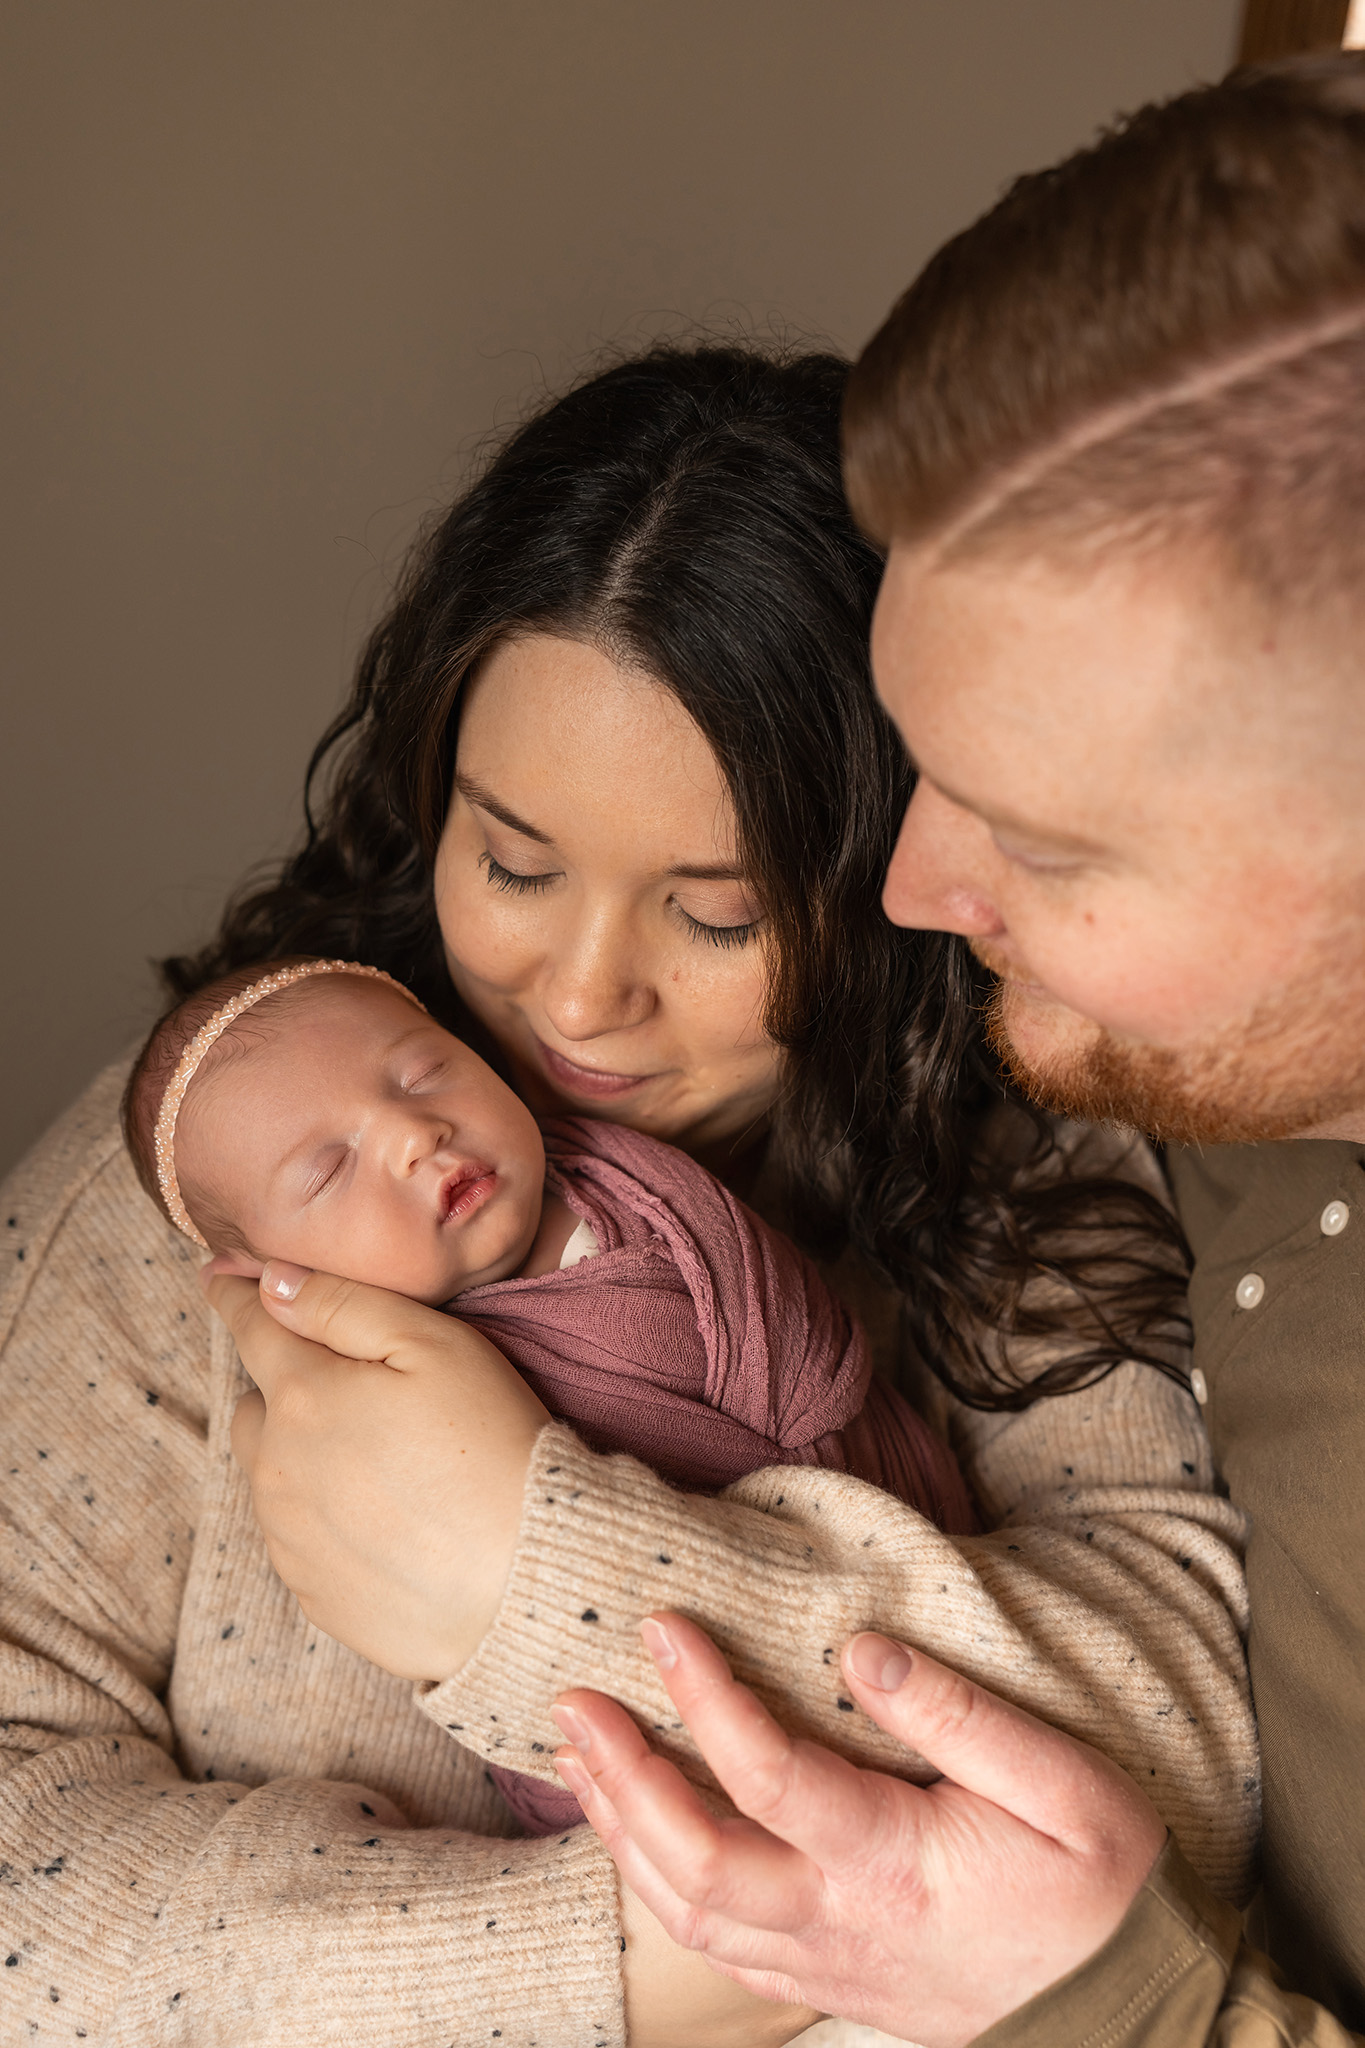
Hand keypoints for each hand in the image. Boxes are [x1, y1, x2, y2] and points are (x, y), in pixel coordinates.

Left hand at [205, 1261, 548, 1679]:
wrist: (526, 1578)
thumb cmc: (493, 1444)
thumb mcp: (435, 1344)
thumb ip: (344, 1303)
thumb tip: (271, 1281)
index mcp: (301, 1395)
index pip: (248, 1327)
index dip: (235, 1296)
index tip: (221, 1280)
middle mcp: (276, 1467)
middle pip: (251, 1406)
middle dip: (282, 1387)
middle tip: (348, 1390)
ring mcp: (289, 1537)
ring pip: (271, 1474)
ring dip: (302, 1455)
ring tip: (379, 1461)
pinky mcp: (312, 1590)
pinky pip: (298, 1536)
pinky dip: (325, 1517)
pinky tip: (385, 1518)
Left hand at [551, 1614, 1166, 2047]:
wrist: (1132, 2010)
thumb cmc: (1105, 1890)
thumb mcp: (1068, 1786)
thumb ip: (958, 1715)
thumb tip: (858, 1649)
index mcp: (895, 1864)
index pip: (767, 1777)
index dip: (703, 1698)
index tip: (663, 1626)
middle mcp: (841, 1922)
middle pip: (694, 1863)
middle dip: (621, 1777)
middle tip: (573, 1699)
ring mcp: (826, 1964)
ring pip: (686, 1916)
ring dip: (621, 1833)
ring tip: (577, 1757)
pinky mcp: (827, 1983)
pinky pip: (716, 1951)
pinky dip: (655, 1892)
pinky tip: (636, 1841)